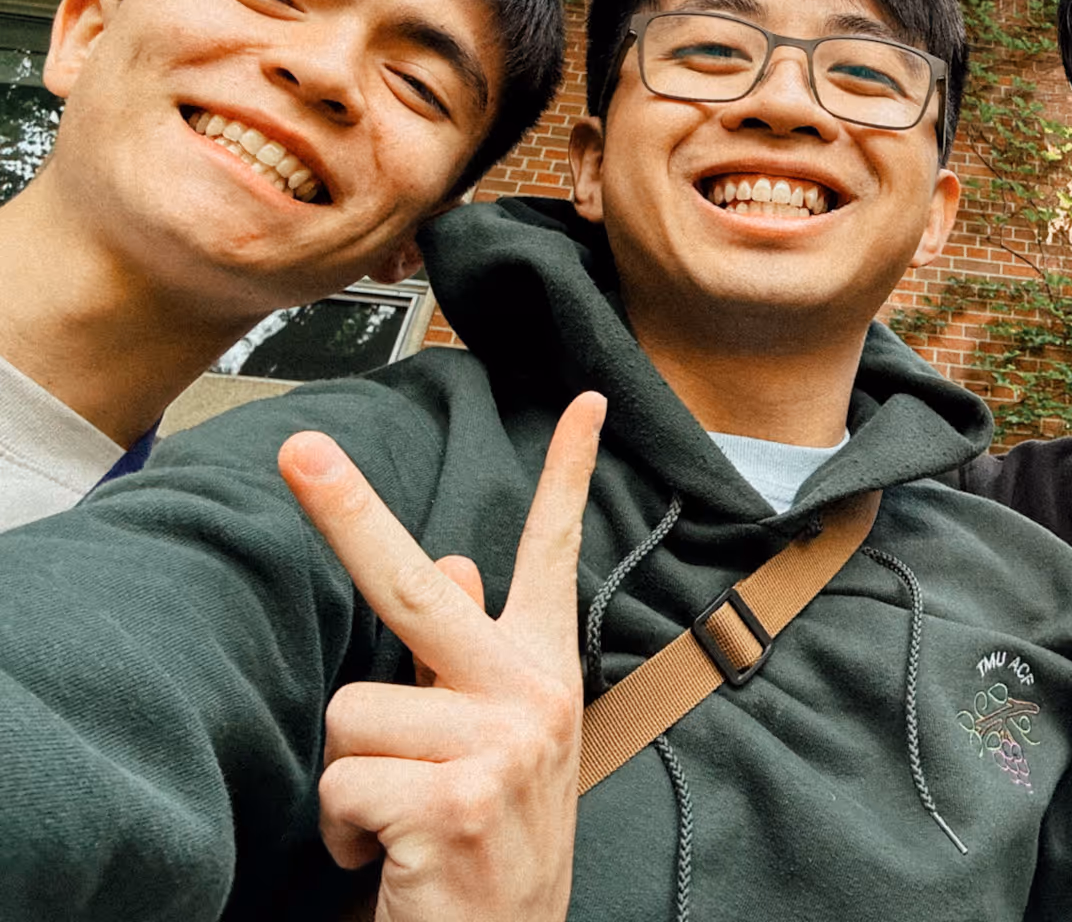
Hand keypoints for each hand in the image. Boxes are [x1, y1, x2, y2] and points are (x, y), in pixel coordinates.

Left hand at [279, 392, 605, 921]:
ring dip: (349, 777)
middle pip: (416, 584)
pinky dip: (344, 832)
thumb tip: (461, 561)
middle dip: (348, 511)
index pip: (555, 553)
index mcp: (542, 671)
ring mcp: (497, 743)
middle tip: (298, 450)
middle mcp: (530, 693)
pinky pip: (341, 785)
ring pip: (348, 715)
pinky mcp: (454, 800)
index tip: (584, 402)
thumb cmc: (490, 841)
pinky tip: (391, 859)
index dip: (568, 472)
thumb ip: (475, 654)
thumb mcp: (501, 743)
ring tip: (396, 819)